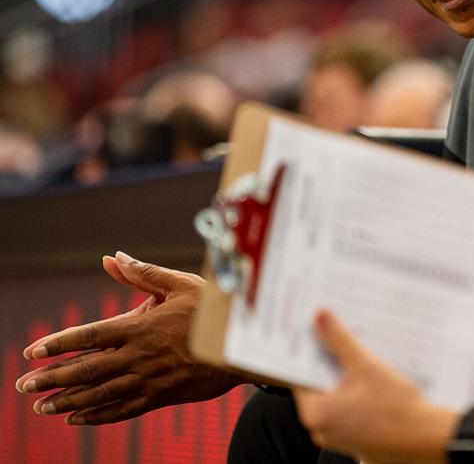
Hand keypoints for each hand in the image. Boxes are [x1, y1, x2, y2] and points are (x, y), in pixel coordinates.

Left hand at [14, 251, 242, 423]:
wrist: (244, 347)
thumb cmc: (213, 310)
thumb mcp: (181, 284)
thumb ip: (142, 274)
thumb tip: (112, 258)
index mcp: (140, 326)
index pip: (88, 336)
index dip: (58, 344)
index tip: (32, 351)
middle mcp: (138, 355)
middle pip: (85, 369)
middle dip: (51, 378)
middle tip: (24, 385)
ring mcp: (148, 379)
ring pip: (99, 393)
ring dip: (66, 401)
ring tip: (42, 407)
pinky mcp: (161, 396)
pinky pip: (122, 410)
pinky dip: (97, 416)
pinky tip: (77, 419)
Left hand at [293, 309, 455, 462]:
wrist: (428, 440)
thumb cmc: (398, 411)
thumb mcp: (367, 368)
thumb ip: (340, 341)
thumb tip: (321, 319)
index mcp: (316, 413)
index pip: (300, 374)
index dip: (309, 350)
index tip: (316, 330)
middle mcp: (322, 428)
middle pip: (319, 384)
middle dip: (332, 360)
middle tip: (344, 337)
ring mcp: (339, 436)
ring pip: (336, 396)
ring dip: (347, 376)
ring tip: (365, 358)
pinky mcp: (357, 438)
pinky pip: (349, 408)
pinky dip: (357, 392)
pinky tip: (375, 380)